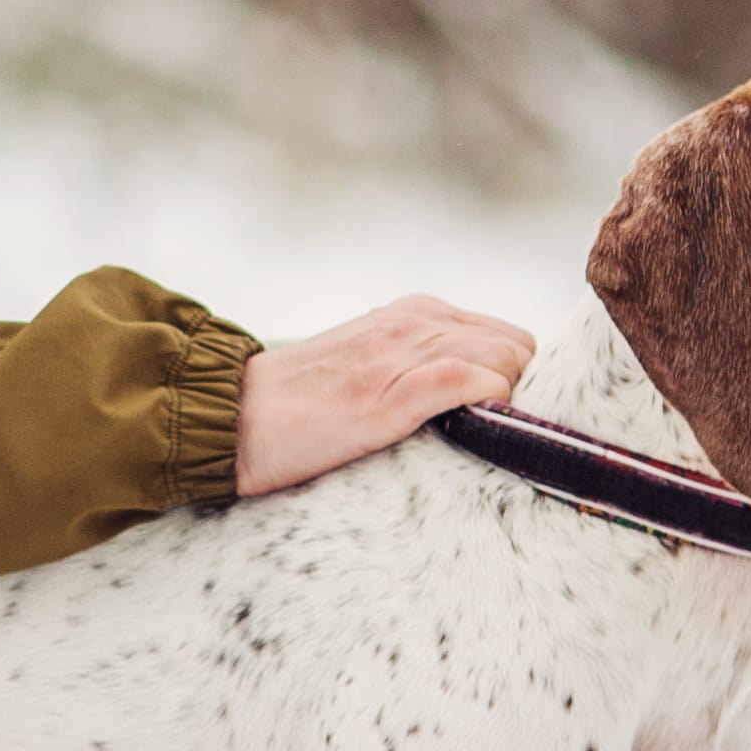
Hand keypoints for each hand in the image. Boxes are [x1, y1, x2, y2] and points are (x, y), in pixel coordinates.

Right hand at [231, 296, 540, 494]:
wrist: (234, 415)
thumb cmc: (295, 403)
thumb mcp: (367, 362)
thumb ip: (415, 363)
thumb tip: (471, 395)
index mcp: (412, 312)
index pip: (505, 335)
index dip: (511, 377)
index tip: (495, 416)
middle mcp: (414, 321)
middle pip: (517, 346)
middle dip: (517, 389)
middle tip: (490, 432)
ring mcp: (403, 352)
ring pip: (503, 358)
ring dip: (505, 402)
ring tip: (476, 438)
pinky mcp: (391, 391)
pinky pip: (470, 380)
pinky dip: (486, 404)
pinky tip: (466, 429)